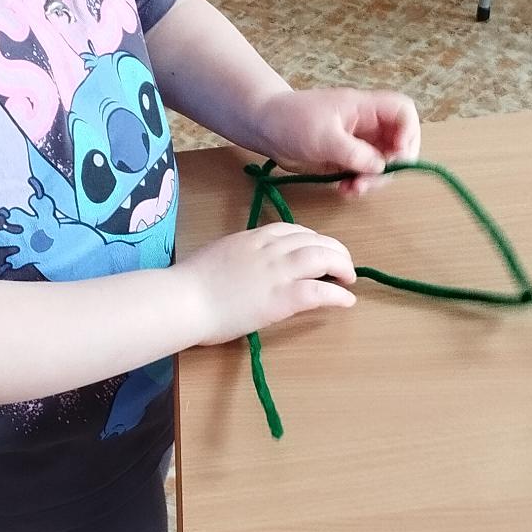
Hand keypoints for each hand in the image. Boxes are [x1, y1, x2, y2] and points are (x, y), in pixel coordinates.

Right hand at [180, 224, 356, 344]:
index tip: (320, 251)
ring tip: (349, 279)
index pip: (294, 231)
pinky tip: (346, 301)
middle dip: (335, 250)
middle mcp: (269, 249)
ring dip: (342, 266)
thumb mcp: (219, 256)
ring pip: (322, 257)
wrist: (182, 300)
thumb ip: (240, 255)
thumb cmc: (189, 284)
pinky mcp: (281, 297)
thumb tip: (248, 265)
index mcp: (253, 237)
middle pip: (314, 240)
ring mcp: (277, 272)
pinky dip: (337, 294)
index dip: (313, 240)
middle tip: (343, 266)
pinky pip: (319, 290)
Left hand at [256, 88, 420, 195]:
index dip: (409, 132)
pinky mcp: (347, 159)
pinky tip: (344, 190)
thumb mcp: (322, 136)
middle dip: (391, 166)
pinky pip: (365, 174)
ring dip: (373, 180)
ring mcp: (358, 143)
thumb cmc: (290, 120)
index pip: (403, 112)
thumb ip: (353, 152)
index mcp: (365, 107)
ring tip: (352, 189)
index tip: (397, 155)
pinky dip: (359, 185)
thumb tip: (380, 167)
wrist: (263, 127)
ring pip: (383, 163)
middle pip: (399, 143)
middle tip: (370, 181)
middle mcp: (367, 124)